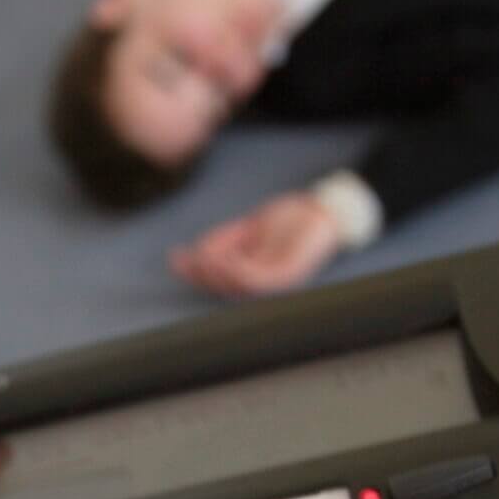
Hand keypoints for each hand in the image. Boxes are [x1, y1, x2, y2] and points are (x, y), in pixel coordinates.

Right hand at [170, 191, 350, 296]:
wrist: (322, 209)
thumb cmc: (289, 219)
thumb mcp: (247, 228)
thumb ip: (223, 241)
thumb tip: (195, 253)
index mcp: (251, 276)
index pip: (217, 281)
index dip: (194, 273)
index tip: (175, 259)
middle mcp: (264, 285)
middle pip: (224, 289)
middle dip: (201, 275)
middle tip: (186, 258)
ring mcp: (277, 283)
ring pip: (239, 288)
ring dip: (217, 274)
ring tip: (202, 258)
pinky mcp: (289, 275)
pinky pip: (259, 280)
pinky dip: (238, 272)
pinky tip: (225, 259)